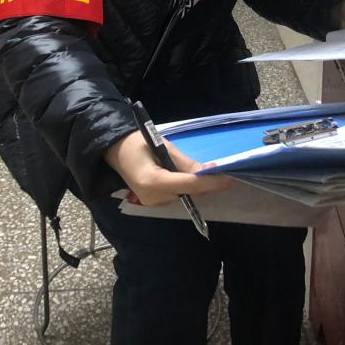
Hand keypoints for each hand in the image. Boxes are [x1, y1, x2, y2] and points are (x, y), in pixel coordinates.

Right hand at [104, 131, 234, 206]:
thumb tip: (208, 172)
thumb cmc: (137, 142)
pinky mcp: (152, 203)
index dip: (211, 183)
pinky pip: (176, 196)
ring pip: (184, 196)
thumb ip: (184, 163)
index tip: (229, 178)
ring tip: (210, 174)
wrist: (115, 150)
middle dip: (207, 184)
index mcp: (153, 181)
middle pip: (188, 194)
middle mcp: (152, 197)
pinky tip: (192, 178)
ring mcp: (151, 203)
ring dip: (197, 186)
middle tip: (225, 174)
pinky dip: (186, 188)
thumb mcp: (162, 146)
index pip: (189, 185)